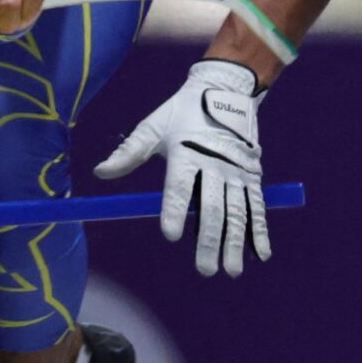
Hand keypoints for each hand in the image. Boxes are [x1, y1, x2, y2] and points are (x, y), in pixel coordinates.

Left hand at [95, 60, 269, 276]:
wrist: (225, 91)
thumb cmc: (182, 113)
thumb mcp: (152, 127)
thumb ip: (128, 153)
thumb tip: (100, 172)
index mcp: (187, 155)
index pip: (179, 188)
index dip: (174, 211)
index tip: (170, 235)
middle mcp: (215, 166)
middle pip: (211, 209)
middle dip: (208, 241)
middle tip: (204, 270)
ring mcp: (237, 174)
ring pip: (237, 213)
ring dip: (235, 243)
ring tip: (231, 271)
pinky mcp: (252, 177)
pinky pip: (257, 207)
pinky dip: (260, 231)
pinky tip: (261, 254)